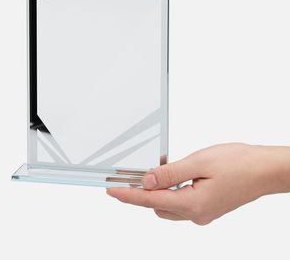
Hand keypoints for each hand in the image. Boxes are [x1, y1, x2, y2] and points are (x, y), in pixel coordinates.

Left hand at [107, 143, 289, 224]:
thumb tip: (147, 181)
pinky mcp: (207, 206)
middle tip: (129, 177)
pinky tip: (170, 176)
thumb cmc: (239, 163)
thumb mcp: (199, 163)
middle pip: (157, 206)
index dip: (129, 195)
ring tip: (151, 172)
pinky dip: (170, 190)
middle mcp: (197, 214)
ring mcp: (203, 212)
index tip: (112, 192)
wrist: (265, 170)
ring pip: (168, 205)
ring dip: (157, 190)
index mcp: (193, 205)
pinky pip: (180, 201)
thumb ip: (170, 174)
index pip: (151, 201)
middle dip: (142, 193)